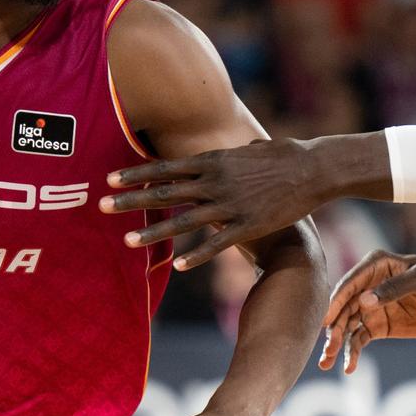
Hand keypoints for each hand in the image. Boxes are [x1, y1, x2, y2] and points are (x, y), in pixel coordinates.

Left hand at [101, 138, 319, 270]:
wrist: (314, 169)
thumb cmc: (285, 155)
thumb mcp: (253, 148)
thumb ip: (236, 153)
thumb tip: (234, 148)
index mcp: (213, 161)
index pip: (166, 168)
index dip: (136, 174)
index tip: (110, 179)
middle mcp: (215, 182)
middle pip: (165, 193)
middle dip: (131, 201)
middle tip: (101, 207)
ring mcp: (230, 205)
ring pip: (183, 222)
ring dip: (153, 233)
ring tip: (127, 242)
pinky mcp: (247, 226)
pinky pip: (215, 244)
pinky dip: (195, 256)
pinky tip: (175, 267)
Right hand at [319, 250, 415, 373]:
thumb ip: (395, 288)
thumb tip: (364, 301)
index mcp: (377, 265)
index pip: (350, 283)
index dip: (336, 302)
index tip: (326, 321)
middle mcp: (368, 285)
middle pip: (343, 307)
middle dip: (333, 328)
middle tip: (328, 348)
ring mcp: (370, 307)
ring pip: (346, 326)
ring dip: (336, 343)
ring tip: (328, 362)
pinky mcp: (377, 326)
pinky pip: (359, 339)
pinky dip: (352, 353)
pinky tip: (349, 368)